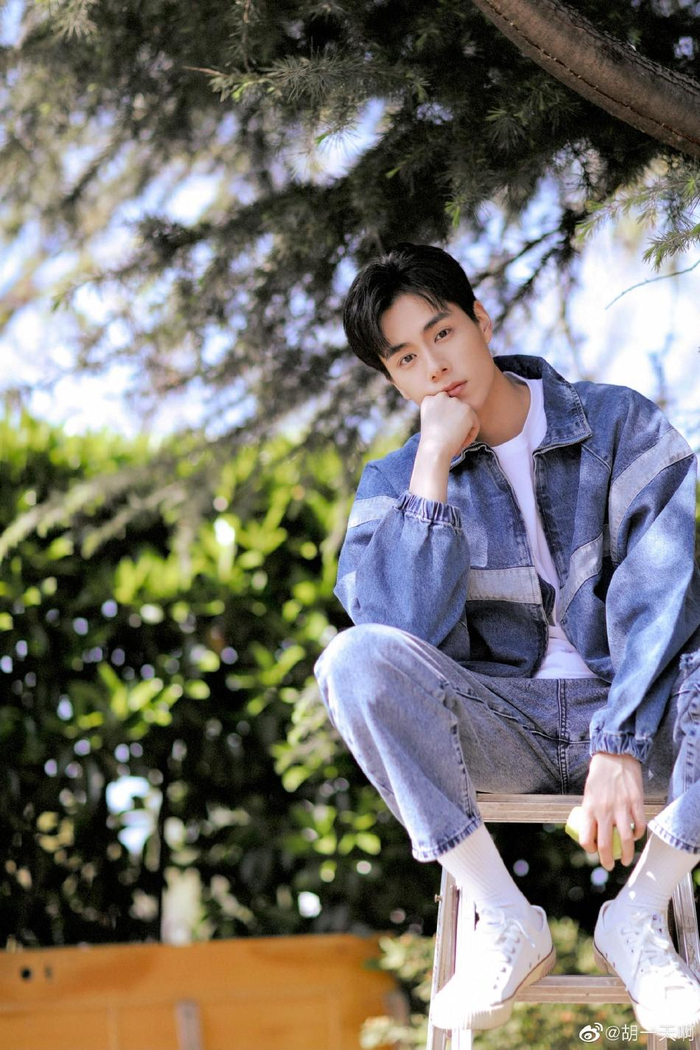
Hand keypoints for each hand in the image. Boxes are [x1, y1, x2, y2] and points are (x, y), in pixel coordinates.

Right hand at [418, 389, 479, 460]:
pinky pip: (475, 424)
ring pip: (466, 416)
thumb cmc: (431, 443)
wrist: (434, 449)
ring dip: (464, 429)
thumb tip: (457, 415)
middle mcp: (441, 397)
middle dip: (456, 423)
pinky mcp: (467, 410)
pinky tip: (461, 444)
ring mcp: (455, 402)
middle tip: (451, 439)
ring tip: (456, 443)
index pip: (444, 407)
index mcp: (429, 400)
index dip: (446, 421)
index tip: (443, 433)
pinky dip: (471, 436)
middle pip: (456, 410)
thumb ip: (441, 414)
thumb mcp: (431, 423)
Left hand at [579, 752, 646, 869]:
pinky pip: (639, 826)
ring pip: (626, 840)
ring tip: (627, 860)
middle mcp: (604, 810)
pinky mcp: (636, 803)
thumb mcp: (588, 793)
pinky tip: (636, 837)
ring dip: (627, 854)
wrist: (615, 756)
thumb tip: (593, 829)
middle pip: (606, 845)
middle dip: (607, 860)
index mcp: (589, 808)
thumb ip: (591, 810)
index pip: (587, 838)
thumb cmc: (599, 774)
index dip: (589, 849)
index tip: (593, 851)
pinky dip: (639, 835)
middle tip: (609, 866)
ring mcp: (622, 807)